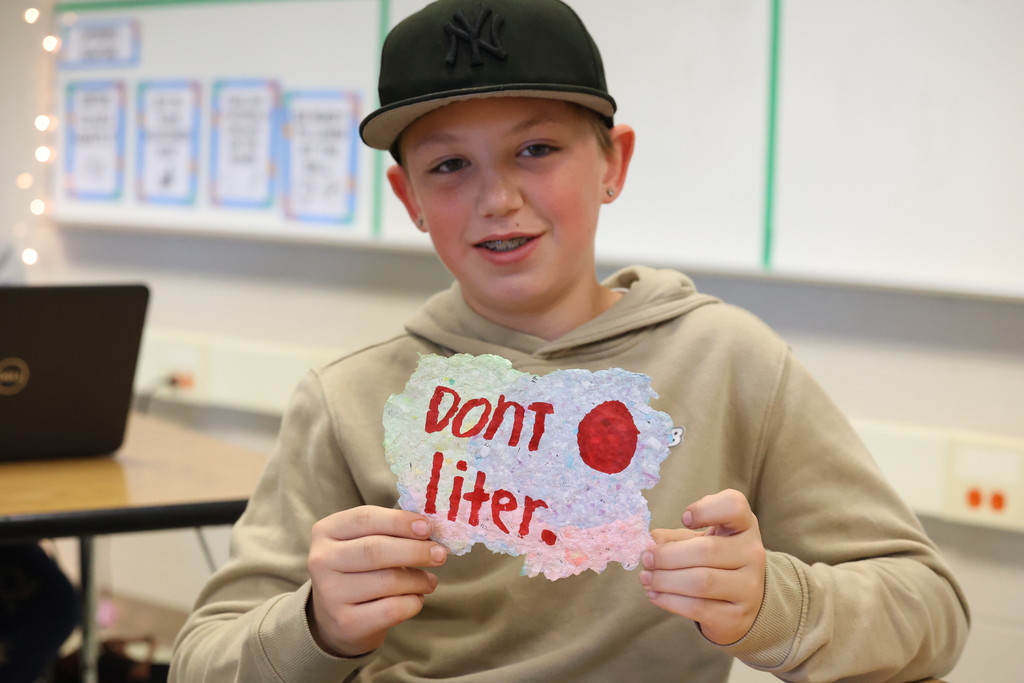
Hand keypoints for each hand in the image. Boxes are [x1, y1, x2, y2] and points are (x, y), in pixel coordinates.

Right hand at [306, 506, 446, 656]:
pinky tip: (416, 599)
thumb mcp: (364, 542)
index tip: (428, 527)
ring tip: (430, 581)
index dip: (400, 521)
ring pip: (388, 581)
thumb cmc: (359, 570)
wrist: (336, 619)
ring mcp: (330, 594)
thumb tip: (429, 528)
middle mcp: (322, 560)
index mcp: (326, 531)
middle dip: (415, 551)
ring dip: (419, 580)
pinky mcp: (346, 623)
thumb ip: (391, 531)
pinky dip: (413, 602)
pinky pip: (391, 609)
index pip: (366, 518)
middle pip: (376, 550)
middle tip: (440, 554)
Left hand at [640, 489, 765, 644]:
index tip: (684, 518)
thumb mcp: (701, 541)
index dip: (706, 509)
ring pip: (701, 582)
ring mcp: (749, 587)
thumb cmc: (717, 563)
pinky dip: (669, 601)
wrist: (743, 604)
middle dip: (667, 556)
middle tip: (646, 559)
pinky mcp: (737, 617)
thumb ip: (675, 538)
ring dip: (665, 580)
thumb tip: (650, 541)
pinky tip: (654, 594)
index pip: (734, 506)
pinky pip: (698, 608)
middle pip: (706, 550)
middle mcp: (752, 554)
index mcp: (744, 526)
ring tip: (646, 578)